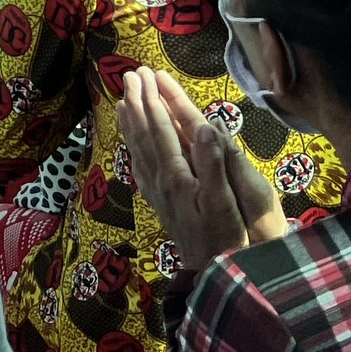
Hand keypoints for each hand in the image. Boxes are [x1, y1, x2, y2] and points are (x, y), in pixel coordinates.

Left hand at [118, 69, 286, 281]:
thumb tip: (205, 125)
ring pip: (139, 150)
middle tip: (131, 74)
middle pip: (146, 134)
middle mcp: (162, 181)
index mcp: (178, 175)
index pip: (162, 129)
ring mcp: (159, 194)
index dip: (155, 100)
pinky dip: (134, 151)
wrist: (213, 277)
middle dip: (139, 102)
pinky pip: (141, 170)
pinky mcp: (161, 205)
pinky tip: (131, 148)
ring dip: (132, 122)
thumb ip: (214, 163)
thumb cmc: (227, 239)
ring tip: (123, 101)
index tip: (147, 74)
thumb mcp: (227, 202)